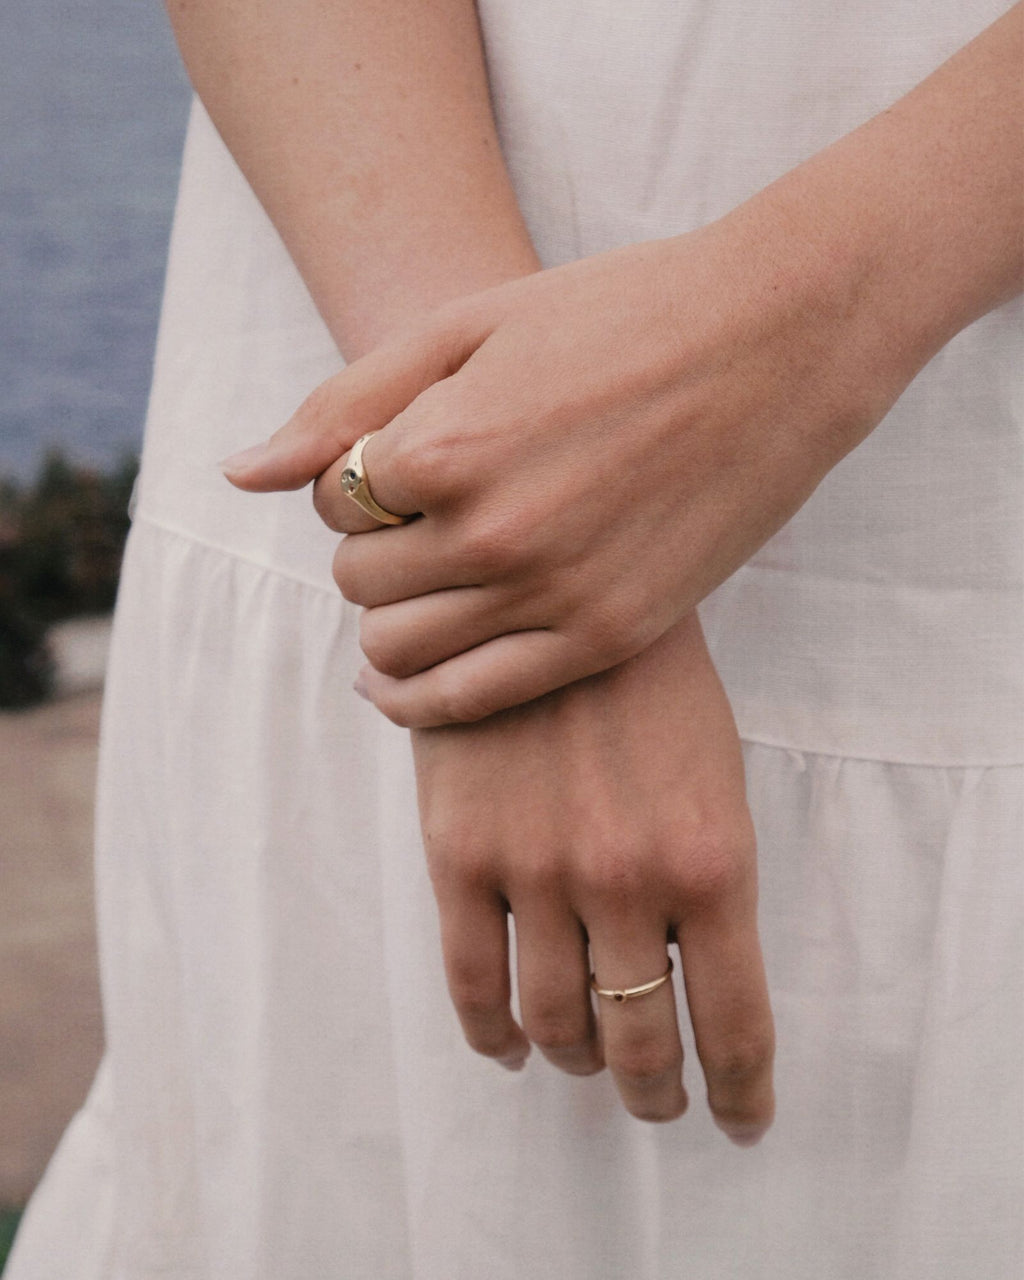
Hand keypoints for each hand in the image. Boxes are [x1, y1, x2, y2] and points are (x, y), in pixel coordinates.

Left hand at [223, 209, 905, 725]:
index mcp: (448, 444)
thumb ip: (342, 403)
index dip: (354, 487)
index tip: (402, 468)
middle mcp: (492, 531)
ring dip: (392, 620)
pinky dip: (418, 698)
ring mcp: (554, 593)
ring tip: (430, 583)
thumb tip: (239, 476)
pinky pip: (468, 700)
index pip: (334, 505)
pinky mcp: (605, 636)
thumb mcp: (467, 325)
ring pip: (397, 650)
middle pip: (358, 585)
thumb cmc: (618, 314)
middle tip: (421, 523)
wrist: (775, 342)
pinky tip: (408, 681)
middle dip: (369, 555)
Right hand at [410, 610, 774, 1136]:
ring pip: (553, 1022)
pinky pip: (470, 982)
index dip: (738, 1091)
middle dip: (655, 1087)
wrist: (549, 589)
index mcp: (711, 863)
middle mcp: (626, 883)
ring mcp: (537, 874)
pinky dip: (491, 1036)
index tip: (739, 1120)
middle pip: (638, 1038)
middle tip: (660, 1101)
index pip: (734, 1024)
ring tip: (584, 1067)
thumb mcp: (716, 772)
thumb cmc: (650, 678)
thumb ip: (708, 879)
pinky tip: (510, 1047)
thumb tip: (694, 971)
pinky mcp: (460, 855)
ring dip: (575, 1064)